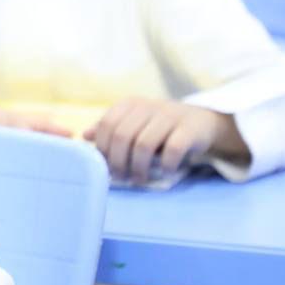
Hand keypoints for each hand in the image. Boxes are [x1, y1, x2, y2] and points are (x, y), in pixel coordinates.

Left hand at [84, 97, 245, 183]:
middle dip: (118, 162)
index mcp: (130, 104)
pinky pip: (172, 149)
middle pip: (122, 136)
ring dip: (139, 167)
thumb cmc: (159, 128)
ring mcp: (170, 115)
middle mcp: (148, 106)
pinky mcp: (189, 129)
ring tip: (139, 179)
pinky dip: (165, 165)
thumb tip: (84, 136)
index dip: (103, 149)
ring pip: (144, 144)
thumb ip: (110, 130)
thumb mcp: (133, 124)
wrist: (201, 122)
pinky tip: (164, 172)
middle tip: (121, 178)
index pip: (106, 125)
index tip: (106, 167)